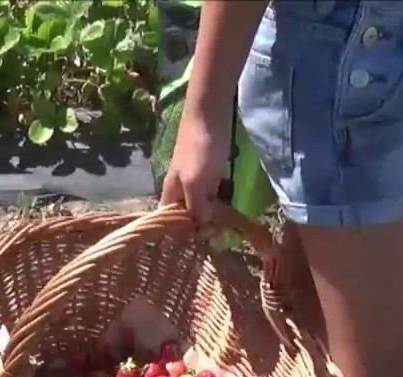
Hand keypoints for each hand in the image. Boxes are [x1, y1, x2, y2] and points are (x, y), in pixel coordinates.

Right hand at [158, 109, 231, 224]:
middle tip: (220, 230)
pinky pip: (214, 198)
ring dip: (213, 219)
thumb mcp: (195, 181)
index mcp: (171, 193)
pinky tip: (231, 212)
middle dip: (202, 227)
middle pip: (188, 218)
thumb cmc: (199, 148)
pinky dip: (221, 206)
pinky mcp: (212, 176)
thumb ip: (196, 205)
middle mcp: (182, 191)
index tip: (203, 235)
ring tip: (227, 225)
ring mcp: (197, 183)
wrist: (210, 114)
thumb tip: (202, 224)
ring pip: (202, 209)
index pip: (171, 221)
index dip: (184, 232)